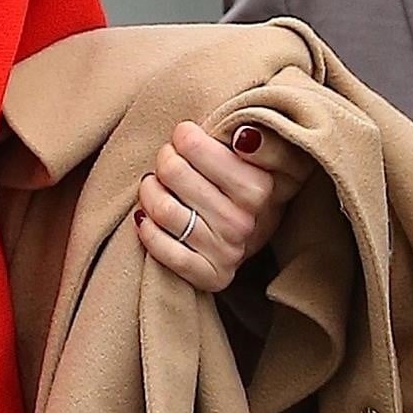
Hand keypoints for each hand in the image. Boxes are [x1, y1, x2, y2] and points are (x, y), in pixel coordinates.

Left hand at [133, 118, 309, 292]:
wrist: (247, 235)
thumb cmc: (242, 185)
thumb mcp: (264, 156)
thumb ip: (261, 141)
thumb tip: (245, 138)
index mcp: (257, 187)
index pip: (192, 144)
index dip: (184, 137)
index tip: (186, 139)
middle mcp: (243, 223)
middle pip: (171, 171)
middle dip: (164, 161)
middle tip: (170, 163)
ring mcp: (226, 252)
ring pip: (162, 210)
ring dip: (149, 192)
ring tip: (156, 186)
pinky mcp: (209, 275)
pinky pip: (163, 250)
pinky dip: (148, 230)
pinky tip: (148, 217)